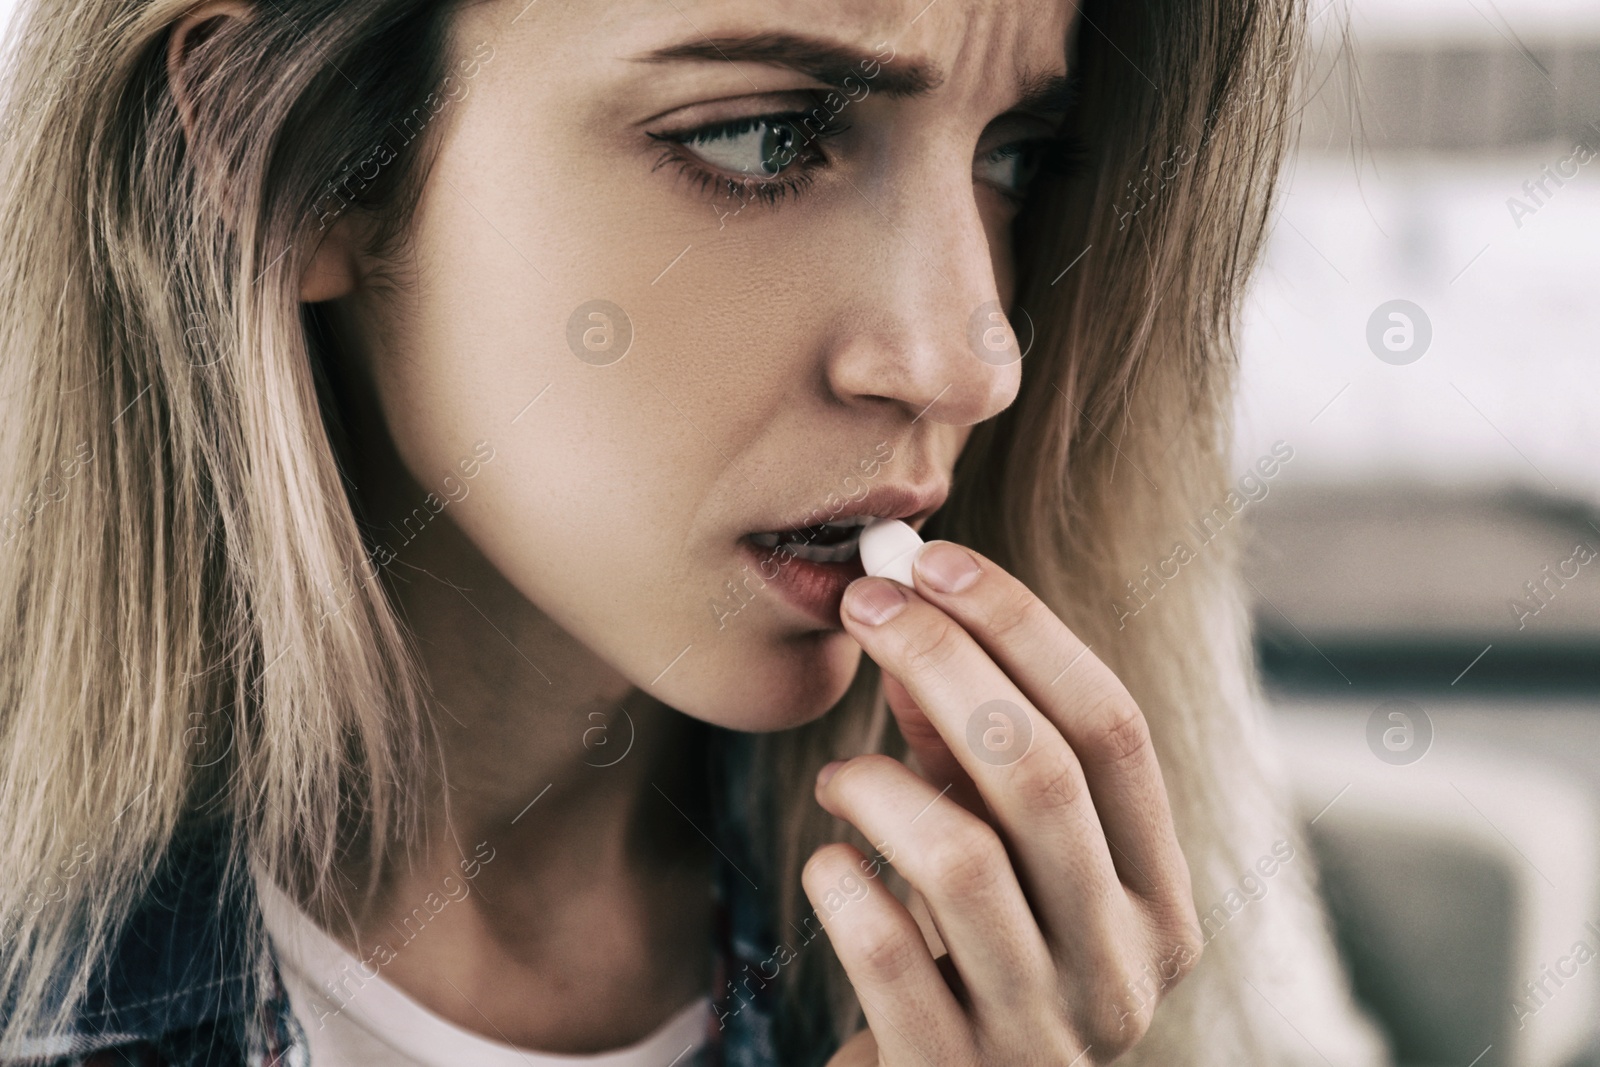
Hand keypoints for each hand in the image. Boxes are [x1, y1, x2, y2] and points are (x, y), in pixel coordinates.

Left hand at [804, 540, 1202, 1064]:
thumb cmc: (975, 967)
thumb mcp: (995, 852)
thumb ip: (966, 752)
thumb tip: (914, 624)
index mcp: (1159, 897)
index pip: (1113, 728)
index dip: (1022, 628)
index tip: (936, 561)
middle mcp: (1123, 966)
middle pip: (1043, 774)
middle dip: (945, 663)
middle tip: (865, 606)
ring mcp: (1044, 1032)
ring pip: (963, 860)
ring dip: (878, 784)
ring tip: (839, 778)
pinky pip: (886, 953)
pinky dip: (840, 882)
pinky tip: (828, 864)